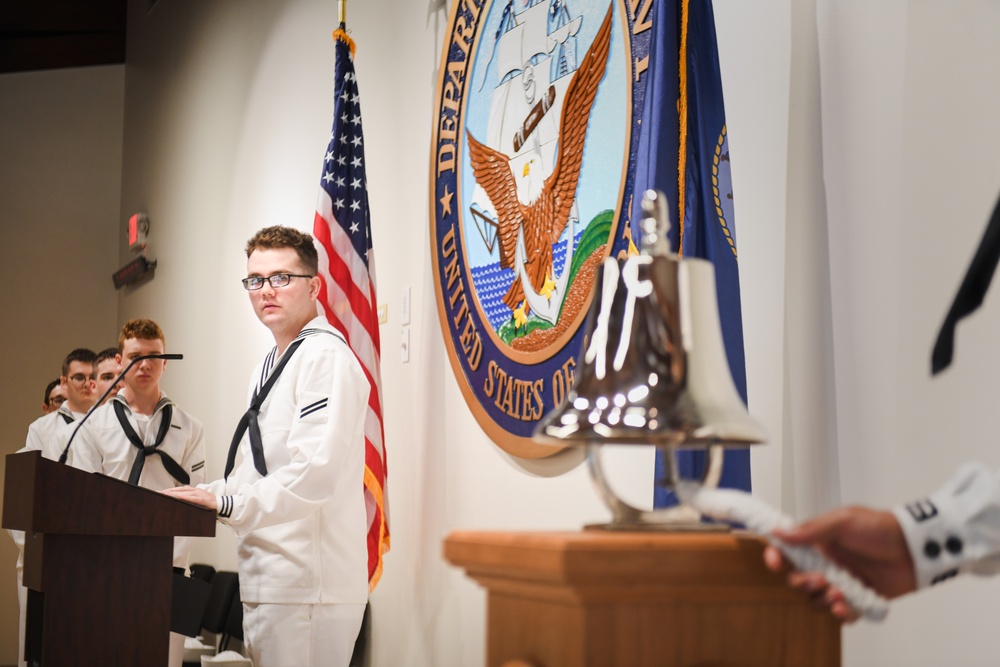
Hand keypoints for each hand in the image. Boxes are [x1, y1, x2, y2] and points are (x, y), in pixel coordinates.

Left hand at [161, 485, 216, 510]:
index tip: (160, 492)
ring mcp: (200, 494)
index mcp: (194, 491)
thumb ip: (189, 501)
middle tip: (159, 493)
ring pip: (185, 492)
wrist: (222, 505)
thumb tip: (179, 502)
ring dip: (175, 493)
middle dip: (169, 491)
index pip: (179, 489)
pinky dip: (186, 497)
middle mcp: (196, 491)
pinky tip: (179, 497)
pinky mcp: (204, 499)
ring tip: (166, 494)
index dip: (169, 490)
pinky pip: (193, 498)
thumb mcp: (198, 502)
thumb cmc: (210, 504)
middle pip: (179, 489)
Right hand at [763, 506, 915, 621]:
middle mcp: (827, 562)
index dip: (776, 556)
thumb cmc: (881, 529)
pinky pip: (842, 613)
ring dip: (822, 599)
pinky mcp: (859, 598)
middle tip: (820, 580)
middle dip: (803, 583)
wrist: (915, 549)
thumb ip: (811, 530)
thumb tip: (780, 532)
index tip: (774, 563)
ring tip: (839, 594)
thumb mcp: (843, 521)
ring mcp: (842, 581)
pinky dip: (841, 613)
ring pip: (817, 599)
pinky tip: (846, 607)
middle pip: (798, 579)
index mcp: (819, 542)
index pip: (788, 550)